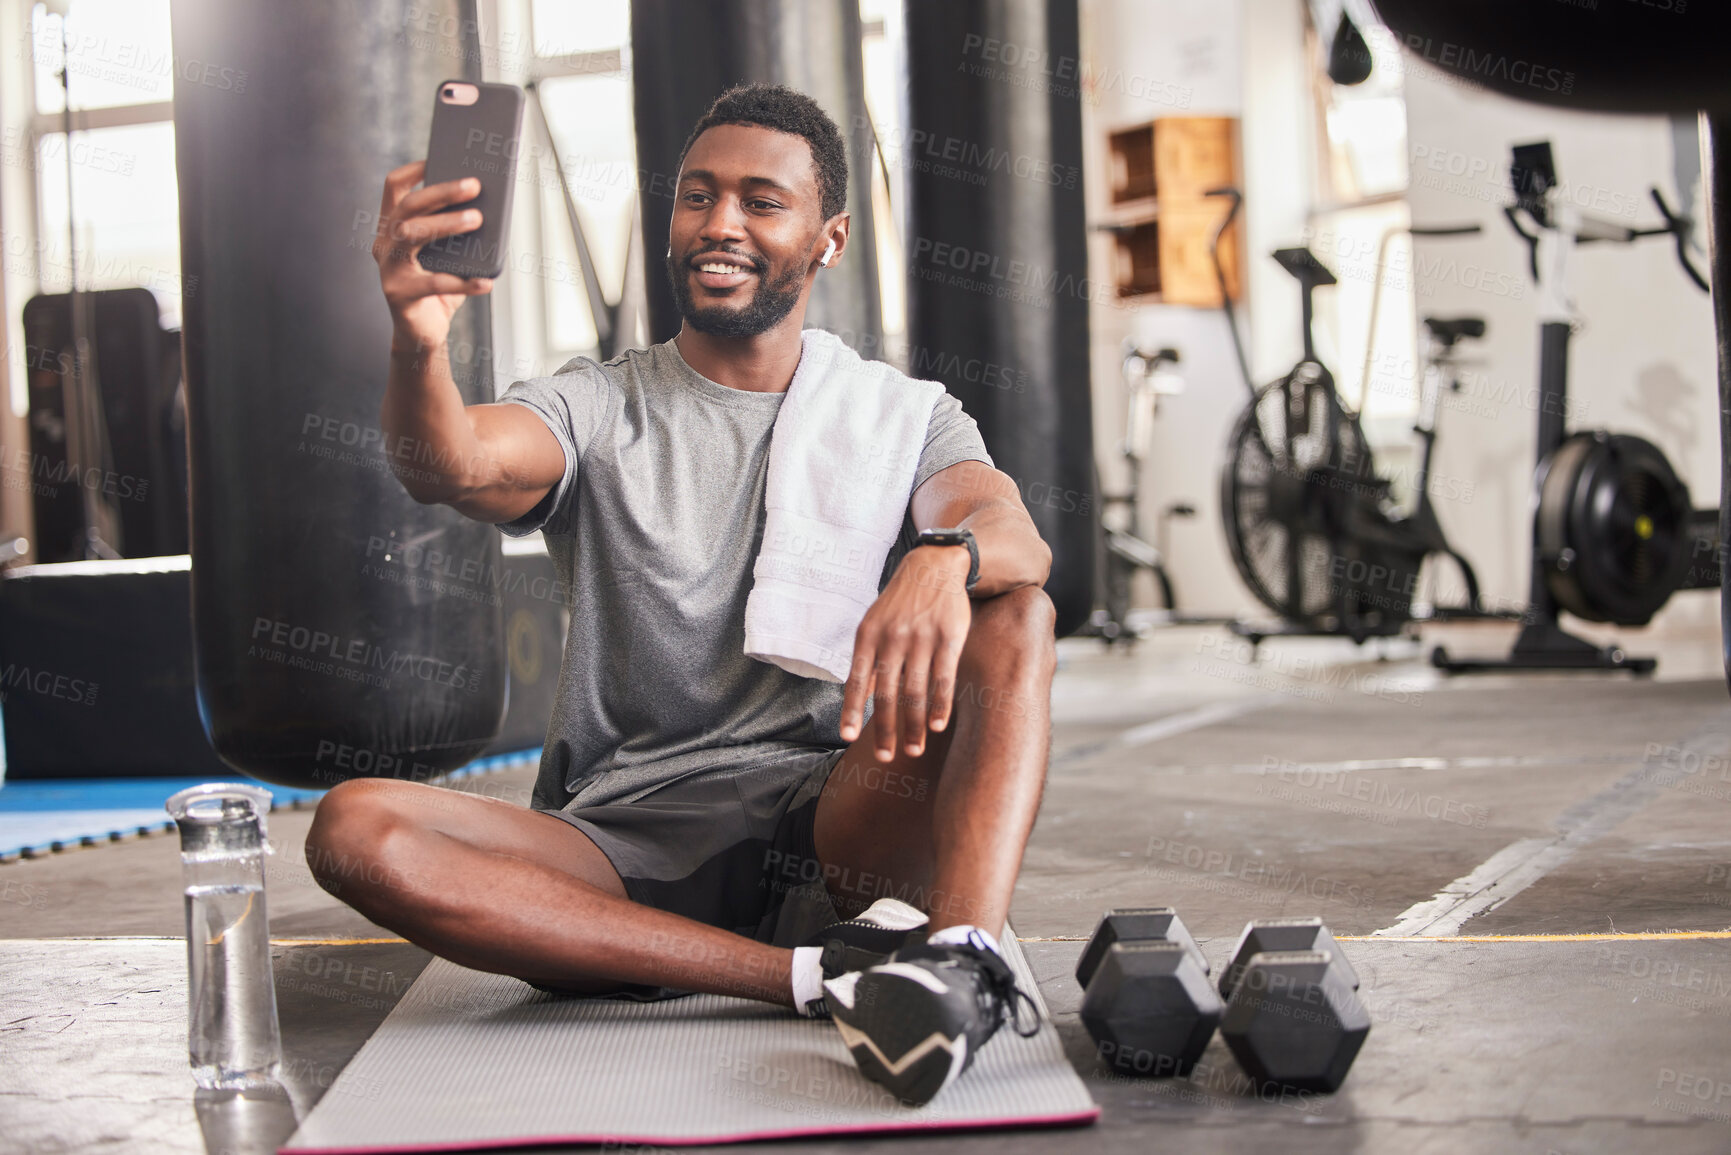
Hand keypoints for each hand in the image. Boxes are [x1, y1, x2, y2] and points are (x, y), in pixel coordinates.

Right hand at [372, 160, 493, 353]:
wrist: (423, 332)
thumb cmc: (439, 287)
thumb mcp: (449, 255)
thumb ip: (459, 233)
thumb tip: (493, 205)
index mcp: (392, 227)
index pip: (394, 187)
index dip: (415, 170)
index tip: (441, 156)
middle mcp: (384, 243)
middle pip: (408, 207)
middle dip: (442, 192)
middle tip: (474, 184)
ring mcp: (388, 268)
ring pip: (411, 235)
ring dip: (446, 225)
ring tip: (477, 220)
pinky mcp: (399, 295)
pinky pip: (433, 284)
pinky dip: (463, 282)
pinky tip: (487, 282)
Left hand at [840, 546, 972, 760]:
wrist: (934, 565)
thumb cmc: (901, 602)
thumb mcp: (875, 624)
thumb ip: (869, 660)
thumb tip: (862, 699)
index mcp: (868, 636)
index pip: (857, 681)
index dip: (852, 711)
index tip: (849, 738)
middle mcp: (892, 638)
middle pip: (887, 693)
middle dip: (885, 729)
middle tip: (886, 757)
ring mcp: (921, 637)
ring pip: (915, 691)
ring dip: (913, 726)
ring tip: (913, 750)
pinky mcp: (949, 637)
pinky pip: (943, 677)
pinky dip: (939, 704)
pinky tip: (937, 725)